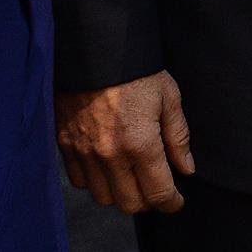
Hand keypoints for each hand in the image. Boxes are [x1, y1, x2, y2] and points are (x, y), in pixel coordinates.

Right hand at [55, 71, 194, 214]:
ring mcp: (84, 151)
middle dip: (147, 201)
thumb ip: (178, 137)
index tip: (176, 200)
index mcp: (141, 143)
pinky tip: (105, 164)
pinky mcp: (65, 144)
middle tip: (155, 186)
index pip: (159, 194)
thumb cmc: (135, 69)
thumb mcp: (168, 96)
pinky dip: (93, 180)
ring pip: (103, 198)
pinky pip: (78, 180)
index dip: (172, 203)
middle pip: (130, 204)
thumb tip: (186, 169)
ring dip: (119, 193)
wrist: (93, 46)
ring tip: (130, 175)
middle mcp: (110, 155)